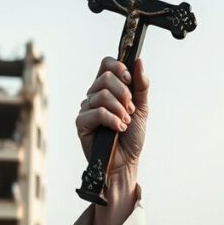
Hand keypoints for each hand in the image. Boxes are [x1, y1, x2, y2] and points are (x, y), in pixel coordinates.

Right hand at [75, 57, 149, 179]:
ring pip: (102, 95)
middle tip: (130, 110)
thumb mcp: (142, 109)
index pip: (106, 64)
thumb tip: (138, 62)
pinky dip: (113, 120)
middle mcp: (94, 95)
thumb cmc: (132, 137)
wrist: (126, 162)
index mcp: (108, 89)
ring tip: (125, 123)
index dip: (118, 68)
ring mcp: (86, 108)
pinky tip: (118, 129)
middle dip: (124, 94)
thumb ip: (141, 86)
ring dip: (120, 110)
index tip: (129, 80)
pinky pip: (97, 112)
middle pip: (105, 78)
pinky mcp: (81, 122)